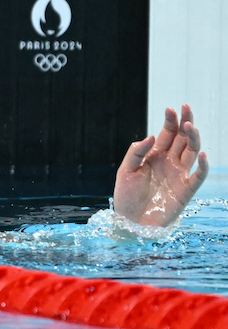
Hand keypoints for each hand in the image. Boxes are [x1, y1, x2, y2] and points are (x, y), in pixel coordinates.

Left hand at [113, 105, 207, 226]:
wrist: (130, 222)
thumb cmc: (126, 196)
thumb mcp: (125, 171)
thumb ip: (136, 152)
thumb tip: (151, 136)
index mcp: (155, 155)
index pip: (167, 133)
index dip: (170, 120)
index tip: (170, 108)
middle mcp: (170, 162)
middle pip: (183, 138)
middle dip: (185, 121)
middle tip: (186, 107)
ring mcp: (180, 174)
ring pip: (192, 151)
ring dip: (193, 138)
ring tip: (189, 125)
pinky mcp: (186, 190)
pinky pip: (199, 175)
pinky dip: (204, 165)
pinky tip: (203, 154)